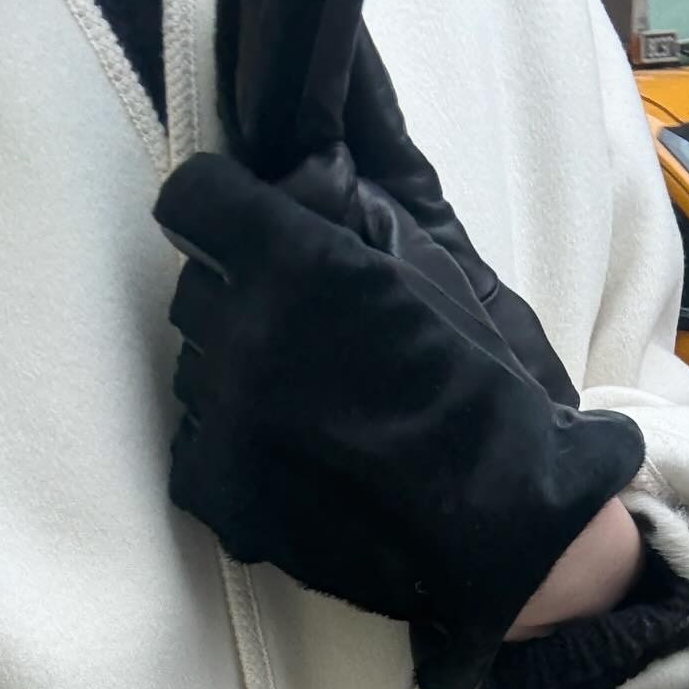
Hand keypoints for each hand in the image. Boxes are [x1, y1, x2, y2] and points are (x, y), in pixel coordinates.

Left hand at [156, 153, 644, 688]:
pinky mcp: (220, 491)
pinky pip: (193, 438)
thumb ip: (345, 213)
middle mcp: (242, 339)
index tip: (245, 223)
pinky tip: (289, 449)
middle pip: (194, 286)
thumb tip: (297, 173)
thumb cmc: (476, 386)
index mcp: (294, 266)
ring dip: (234, 369)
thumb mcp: (426, 267)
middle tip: (302, 327)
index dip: (222, 205)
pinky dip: (229, 439)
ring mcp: (223, 421)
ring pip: (192, 364)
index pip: (191, 199)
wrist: (497, 515)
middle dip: (238, 292)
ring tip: (305, 399)